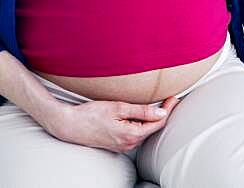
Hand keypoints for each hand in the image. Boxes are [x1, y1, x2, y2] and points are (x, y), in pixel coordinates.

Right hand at [43, 96, 178, 152]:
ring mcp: (123, 145)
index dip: (168, 109)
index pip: (158, 122)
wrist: (69, 125)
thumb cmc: (91, 114)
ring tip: (159, 103)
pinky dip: (142, 122)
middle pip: (153, 128)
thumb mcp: (118, 108)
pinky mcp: (117, 143)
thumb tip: (161, 112)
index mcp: (131, 135)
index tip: (174, 97)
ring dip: (152, 118)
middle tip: (170, 98)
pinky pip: (135, 132)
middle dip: (163, 113)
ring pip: (144, 130)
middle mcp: (129, 143)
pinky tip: (142, 113)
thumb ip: (142, 111)